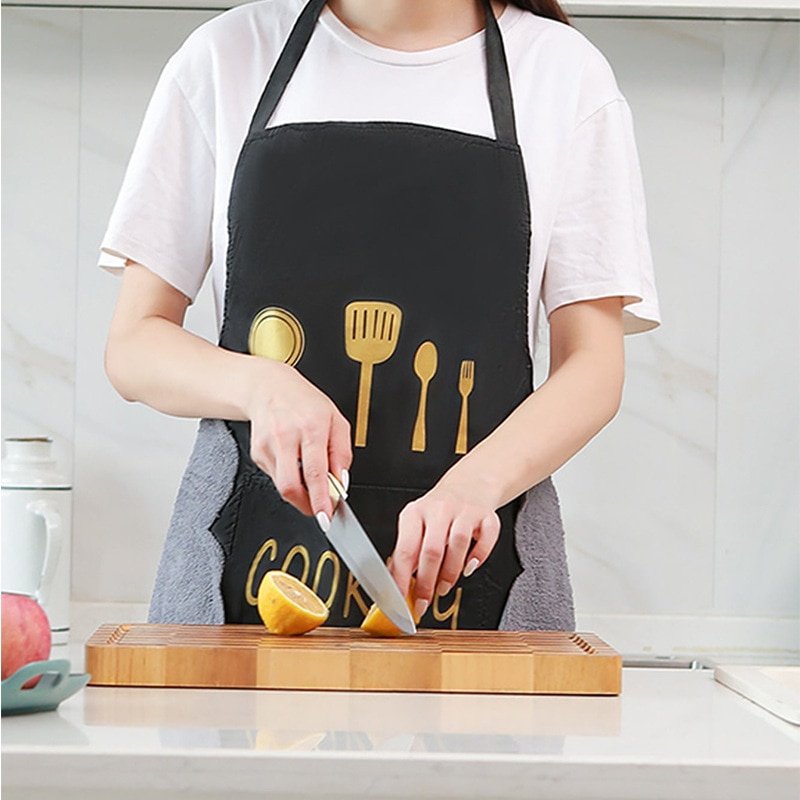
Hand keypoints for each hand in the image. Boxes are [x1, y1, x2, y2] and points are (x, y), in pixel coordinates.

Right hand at [244, 358, 351, 523]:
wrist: (269, 387)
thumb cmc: (305, 402)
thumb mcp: (336, 420)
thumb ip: (343, 453)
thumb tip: (341, 482)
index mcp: (311, 427)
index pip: (315, 472)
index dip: (320, 499)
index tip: (325, 516)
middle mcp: (286, 436)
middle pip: (290, 486)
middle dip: (306, 505)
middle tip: (319, 510)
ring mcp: (268, 445)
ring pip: (282, 485)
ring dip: (299, 491)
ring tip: (309, 477)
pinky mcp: (257, 453)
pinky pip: (275, 477)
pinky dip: (288, 477)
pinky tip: (293, 461)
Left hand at [389, 477, 500, 619]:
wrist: (469, 484)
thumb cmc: (439, 512)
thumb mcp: (416, 526)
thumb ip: (409, 553)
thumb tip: (397, 584)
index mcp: (415, 513)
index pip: (405, 549)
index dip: (401, 579)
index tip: (400, 601)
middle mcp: (439, 509)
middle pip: (432, 550)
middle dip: (427, 582)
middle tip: (424, 601)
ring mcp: (464, 511)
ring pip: (458, 544)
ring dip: (451, 573)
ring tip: (444, 587)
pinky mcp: (487, 515)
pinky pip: (487, 538)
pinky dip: (480, 556)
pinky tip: (470, 568)